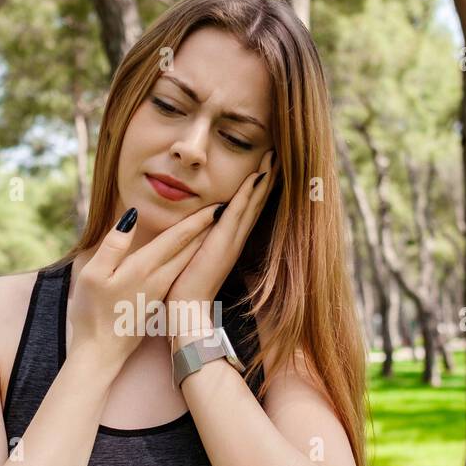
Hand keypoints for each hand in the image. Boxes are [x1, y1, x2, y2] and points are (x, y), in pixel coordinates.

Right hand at [68, 203, 217, 369]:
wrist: (101, 353)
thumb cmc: (92, 314)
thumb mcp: (94, 275)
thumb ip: (114, 245)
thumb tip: (132, 216)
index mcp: (144, 268)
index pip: (176, 238)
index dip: (197, 220)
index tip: (216, 205)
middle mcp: (159, 279)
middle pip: (188, 248)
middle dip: (207, 227)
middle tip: (226, 209)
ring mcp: (160, 292)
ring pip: (186, 261)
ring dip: (202, 242)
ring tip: (215, 226)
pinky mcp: (157, 301)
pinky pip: (180, 272)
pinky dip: (191, 258)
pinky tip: (192, 254)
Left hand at [165, 148, 276, 335]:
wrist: (187, 311)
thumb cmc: (187, 288)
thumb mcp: (197, 258)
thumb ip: (202, 243)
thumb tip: (201, 232)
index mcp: (229, 242)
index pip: (247, 209)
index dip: (258, 188)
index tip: (266, 167)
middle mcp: (235, 240)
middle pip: (256, 202)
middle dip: (267, 178)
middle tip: (277, 154)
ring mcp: (231, 241)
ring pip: (251, 203)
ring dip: (263, 179)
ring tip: (273, 157)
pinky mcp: (222, 244)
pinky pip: (237, 213)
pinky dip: (247, 194)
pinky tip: (256, 176)